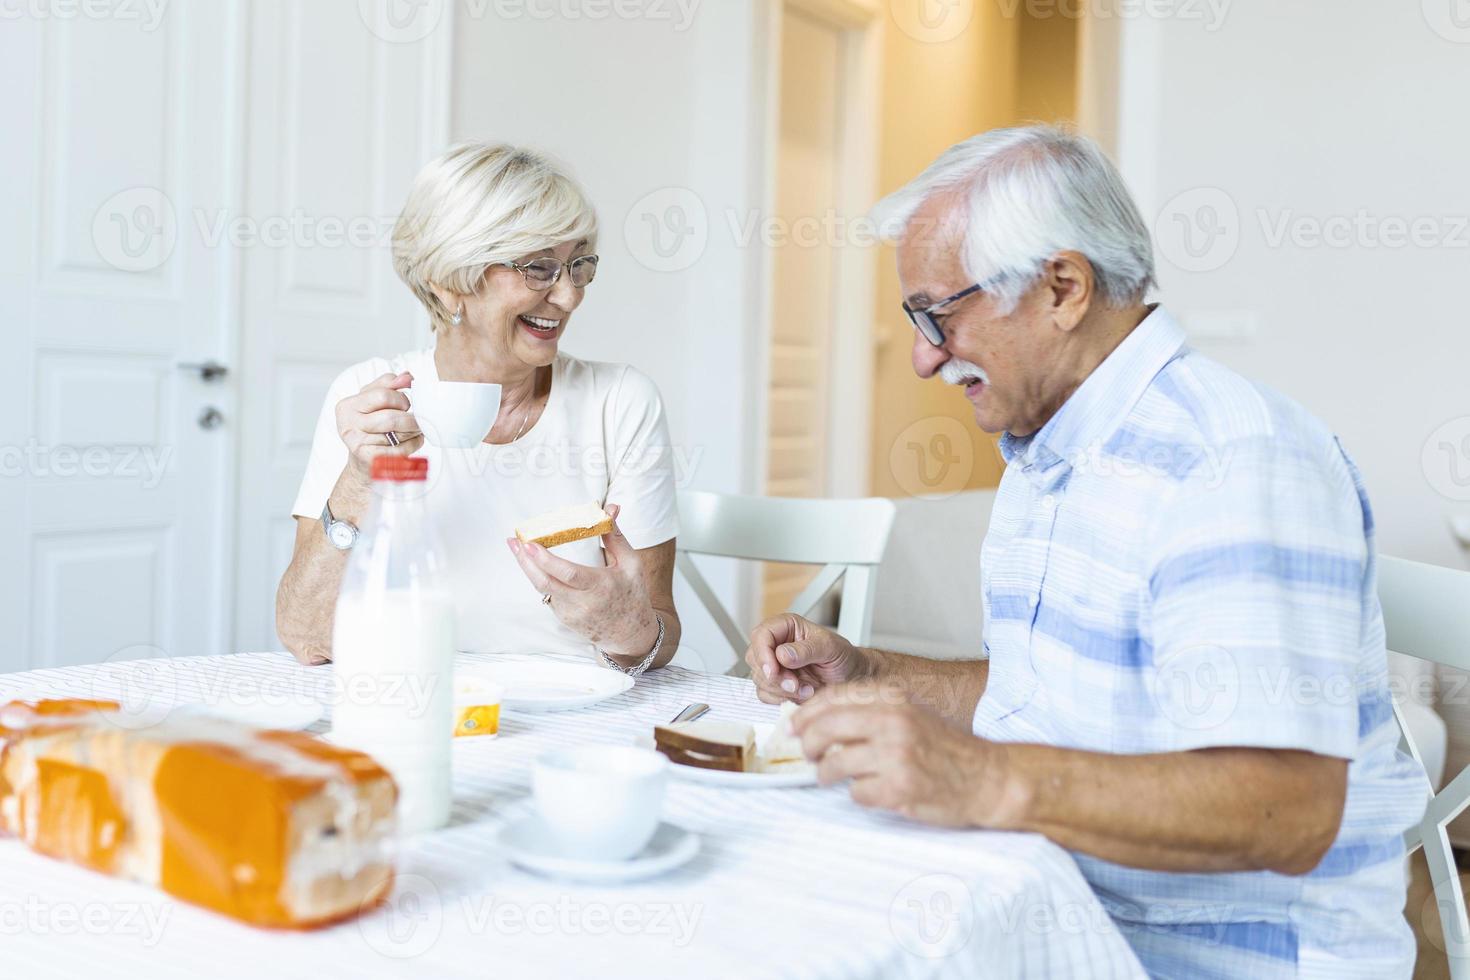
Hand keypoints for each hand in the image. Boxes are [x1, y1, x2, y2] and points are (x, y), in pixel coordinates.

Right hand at [334, 372, 423, 483]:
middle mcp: (348, 424)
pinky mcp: (369, 461)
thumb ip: (389, 384)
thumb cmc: (370, 426)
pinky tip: (412, 441)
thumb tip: (407, 376)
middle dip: (411, 419)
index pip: (383, 395)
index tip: (405, 405)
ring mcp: (357, 444)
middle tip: (417, 420)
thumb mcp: (373, 400)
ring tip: (415, 430)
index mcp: (347, 405)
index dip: (401, 399)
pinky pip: (400, 451)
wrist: (362, 461)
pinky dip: (413, 445)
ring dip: (414, 432)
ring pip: (398, 435)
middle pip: (391, 418)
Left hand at [507, 505, 657, 656]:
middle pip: (545, 582)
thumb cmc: (633, 594)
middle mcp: (583, 603)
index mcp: (601, 586)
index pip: (569, 573)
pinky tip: (533, 564)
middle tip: (514, 541)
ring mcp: (571, 614)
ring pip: (542, 589)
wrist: (631, 633)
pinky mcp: (564, 619)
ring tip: (517, 548)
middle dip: (525, 561)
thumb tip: (610, 509)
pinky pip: (547, 595)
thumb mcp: (630, 564)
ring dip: (528, 568)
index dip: (546, 560)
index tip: (529, 544)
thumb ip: (615, 537)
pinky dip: (540, 578)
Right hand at [744, 614, 869, 704]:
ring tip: (807, 689)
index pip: (761, 635)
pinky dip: (781, 699)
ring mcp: (775, 666)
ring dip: (781, 690)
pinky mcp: (776, 684)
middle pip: (755, 659)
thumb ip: (807, 649)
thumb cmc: (842, 657)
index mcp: (787, 627)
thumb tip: (782, 654)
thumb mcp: (830, 648)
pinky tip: (800, 695)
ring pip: (759, 679)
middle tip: (795, 684)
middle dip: (774, 676)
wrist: (851, 678)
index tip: (773, 671)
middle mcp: (777, 645)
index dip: (762, 653)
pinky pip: (765, 694)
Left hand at [792, 680, 1017, 827]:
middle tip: (808, 754)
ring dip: (827, 774)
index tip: (793, 727)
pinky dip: (859, 794)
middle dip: (807, 744)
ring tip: (834, 776)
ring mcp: (896, 756)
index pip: (832, 699)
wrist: (989, 778)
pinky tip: (873, 790)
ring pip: (834, 765)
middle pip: (824, 730)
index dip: (805, 714)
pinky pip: (857, 793)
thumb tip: (818, 718)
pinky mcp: (900, 788)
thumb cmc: (947, 748)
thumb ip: (870, 712)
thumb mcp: (910, 714)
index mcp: (893, 700)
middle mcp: (893, 723)